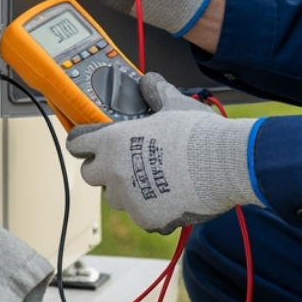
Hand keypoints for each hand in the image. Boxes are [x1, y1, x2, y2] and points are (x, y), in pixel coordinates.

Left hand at [65, 73, 261, 233]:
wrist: (224, 164)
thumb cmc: (197, 133)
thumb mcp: (174, 103)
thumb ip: (155, 91)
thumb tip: (149, 82)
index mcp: (113, 141)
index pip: (77, 143)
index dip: (82, 142)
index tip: (86, 144)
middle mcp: (114, 171)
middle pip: (90, 175)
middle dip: (102, 169)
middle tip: (122, 162)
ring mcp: (129, 199)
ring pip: (115, 198)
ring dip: (125, 190)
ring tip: (151, 179)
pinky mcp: (147, 219)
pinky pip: (141, 216)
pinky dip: (152, 209)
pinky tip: (171, 197)